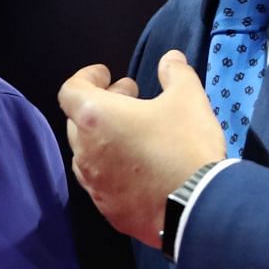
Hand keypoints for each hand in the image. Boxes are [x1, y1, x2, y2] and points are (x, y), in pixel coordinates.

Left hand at [58, 50, 224, 247]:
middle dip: (100, 104)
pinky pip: (101, 182)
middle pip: (77, 120)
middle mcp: (85, 151)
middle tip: (129, 98)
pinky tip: (138, 167)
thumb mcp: (188, 99)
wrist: (198, 207)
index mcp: (95, 118)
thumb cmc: (186, 146)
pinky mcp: (108, 209)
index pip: (71, 90)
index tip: (106, 74)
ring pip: (87, 153)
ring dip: (103, 137)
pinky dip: (112, 167)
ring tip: (133, 132)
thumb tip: (170, 59)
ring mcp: (94, 184)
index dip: (86, 77)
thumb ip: (175, 73)